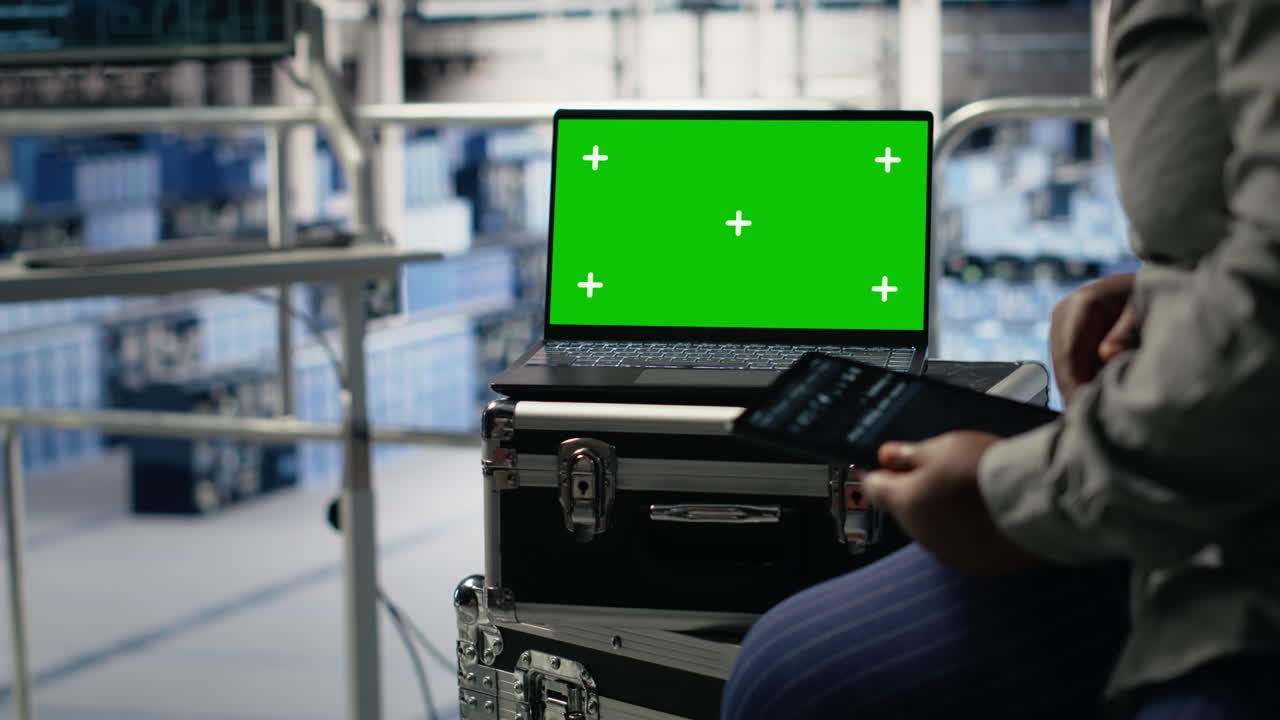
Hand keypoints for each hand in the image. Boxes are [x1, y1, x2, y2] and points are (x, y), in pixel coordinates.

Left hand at [863, 432, 1041, 574]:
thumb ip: (908, 454)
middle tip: (944, 471)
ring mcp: (946, 552)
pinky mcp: (975, 565)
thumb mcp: (941, 447)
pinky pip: (961, 545)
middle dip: (917, 492)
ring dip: (943, 514)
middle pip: (906, 509)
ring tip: (971, 493)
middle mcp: (919, 533)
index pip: (874, 488)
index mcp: (904, 502)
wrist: (1032, 503)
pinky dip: (967, 532)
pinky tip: (986, 516)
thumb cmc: (983, 471)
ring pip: (934, 529)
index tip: (893, 464)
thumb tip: (886, 456)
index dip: (883, 473)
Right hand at [1049, 272, 1139, 405]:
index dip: (1075, 386)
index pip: (1069, 354)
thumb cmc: (1152, 296)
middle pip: (1062, 365)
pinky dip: (1083, 383)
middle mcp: (1063, 316)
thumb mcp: (1144, 310)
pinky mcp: (1068, 339)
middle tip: (1091, 424)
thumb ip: (1127, 333)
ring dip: (1079, 390)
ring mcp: (1062, 327)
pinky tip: (1096, 400)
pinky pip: (1071, 368)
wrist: (1152, 285)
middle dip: (1076, 393)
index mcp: (1079, 305)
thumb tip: (1107, 357)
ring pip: (1064, 370)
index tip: (1085, 412)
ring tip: (1096, 416)